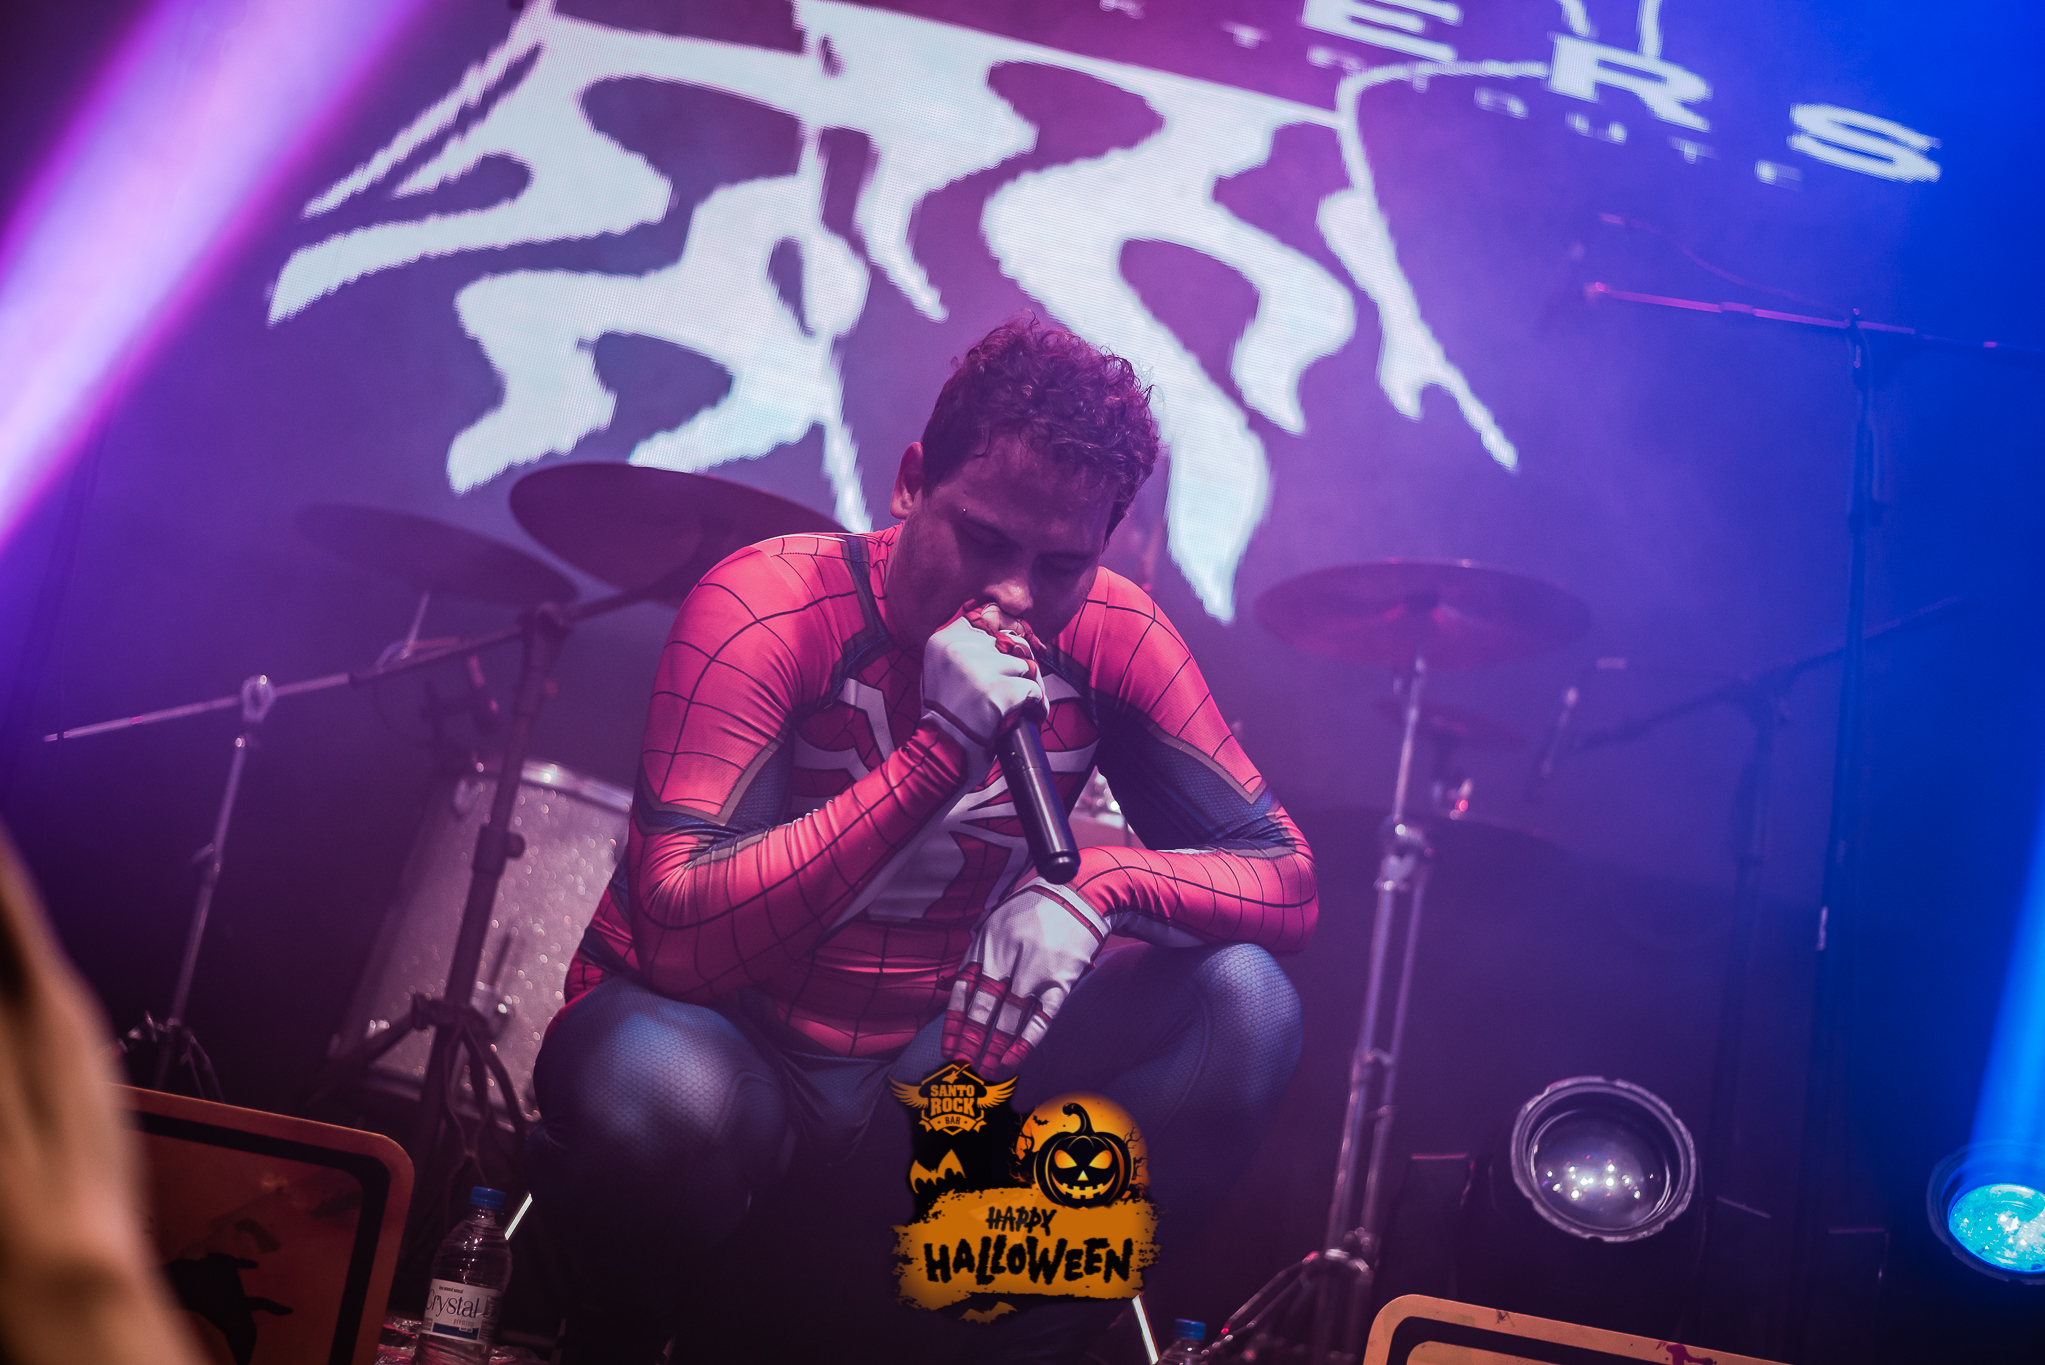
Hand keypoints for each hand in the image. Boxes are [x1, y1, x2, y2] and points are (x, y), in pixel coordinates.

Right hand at [920, 603, 1046, 773]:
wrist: (940, 757)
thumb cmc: (944, 716)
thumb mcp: (940, 671)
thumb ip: (965, 647)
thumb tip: (1006, 630)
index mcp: (943, 640)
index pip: (987, 619)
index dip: (1005, 636)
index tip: (1010, 652)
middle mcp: (960, 649)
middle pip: (1011, 642)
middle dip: (1020, 664)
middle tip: (1017, 684)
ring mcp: (980, 670)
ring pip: (1026, 666)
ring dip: (1028, 686)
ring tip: (1019, 705)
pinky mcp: (1000, 693)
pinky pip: (1034, 690)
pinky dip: (1035, 706)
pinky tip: (1027, 717)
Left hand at [944, 882, 1108, 1076]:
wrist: (1079, 894)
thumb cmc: (1035, 908)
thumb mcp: (996, 919)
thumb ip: (979, 950)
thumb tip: (954, 985)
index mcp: (987, 943)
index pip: (964, 989)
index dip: (955, 1021)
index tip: (950, 1046)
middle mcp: (1007, 958)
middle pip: (984, 1007)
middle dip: (972, 1040)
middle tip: (964, 1065)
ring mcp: (1035, 971)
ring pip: (1010, 1017)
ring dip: (996, 1047)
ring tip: (987, 1069)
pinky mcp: (1061, 980)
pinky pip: (1042, 1017)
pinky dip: (1027, 1041)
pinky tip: (1014, 1059)